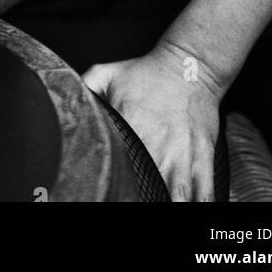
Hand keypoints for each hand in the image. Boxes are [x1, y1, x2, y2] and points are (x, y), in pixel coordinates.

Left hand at [81, 41, 223, 201]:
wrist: (190, 65)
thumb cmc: (147, 71)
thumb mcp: (107, 73)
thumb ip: (85, 90)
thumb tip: (66, 104)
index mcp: (131, 125)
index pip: (118, 165)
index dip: (115, 180)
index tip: (111, 188)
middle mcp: (158, 144)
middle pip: (149, 187)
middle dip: (142, 196)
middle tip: (135, 198)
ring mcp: (183, 154)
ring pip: (179, 196)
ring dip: (170, 203)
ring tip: (159, 204)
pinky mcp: (204, 158)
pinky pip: (205, 192)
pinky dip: (198, 203)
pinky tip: (190, 207)